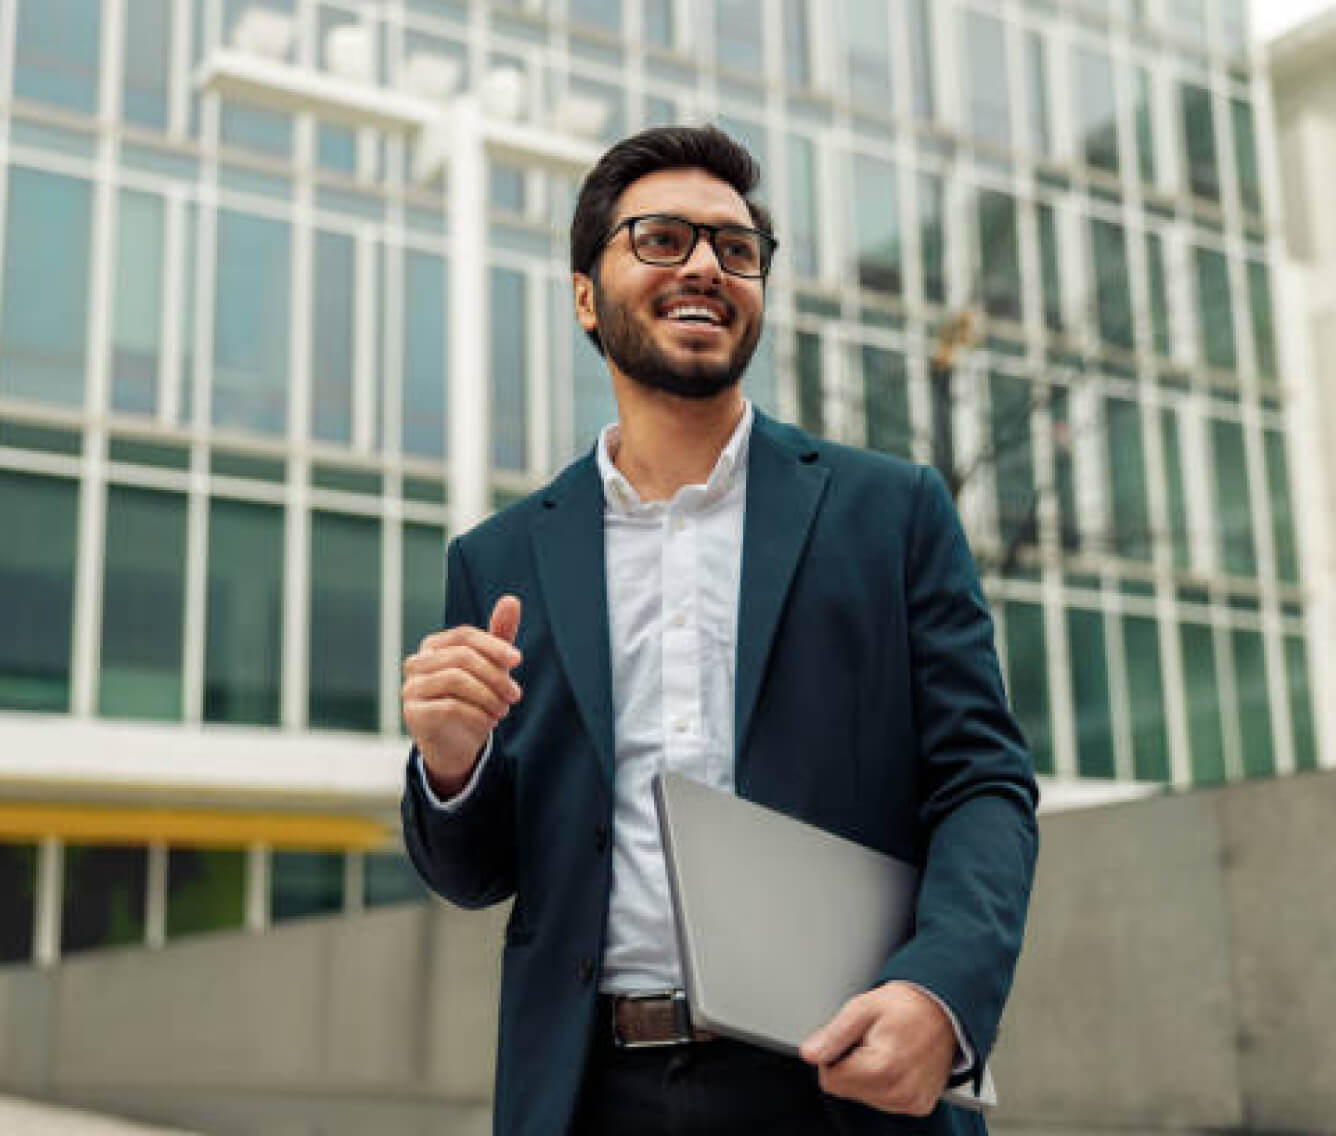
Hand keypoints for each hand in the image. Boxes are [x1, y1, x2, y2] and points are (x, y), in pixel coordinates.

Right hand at [402, 596, 522, 797]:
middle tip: (515, 695)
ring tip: (502, 709)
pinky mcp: (413, 713)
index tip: (517, 660)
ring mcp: (411, 688)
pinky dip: (477, 714)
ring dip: (487, 696)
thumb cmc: (473, 699)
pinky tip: (488, 722)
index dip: (493, 645)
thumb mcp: (490, 667)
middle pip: (461, 657)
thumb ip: (499, 635)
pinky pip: (449, 707)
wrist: (457, 744)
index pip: (464, 636)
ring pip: (455, 680)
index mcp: (434, 646)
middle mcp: (417, 663)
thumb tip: (511, 599)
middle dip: (494, 676)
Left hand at [799, 982, 956, 1116]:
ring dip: (868, 1075)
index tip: (851, 1039)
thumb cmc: (904, 1006)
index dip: (833, 1056)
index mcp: (882, 1067)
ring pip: (864, 1098)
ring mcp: (911, 1101)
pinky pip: (885, 1101)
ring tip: (885, 1049)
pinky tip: (897, 1062)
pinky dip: (885, 1082)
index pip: (830, 1081)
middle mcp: (899, 1091)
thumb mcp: (861, 1008)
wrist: (942, 1010)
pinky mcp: (919, 1105)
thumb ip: (833, 1035)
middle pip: (847, 1091)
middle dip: (851, 1065)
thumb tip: (808, 1054)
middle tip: (871, 1041)